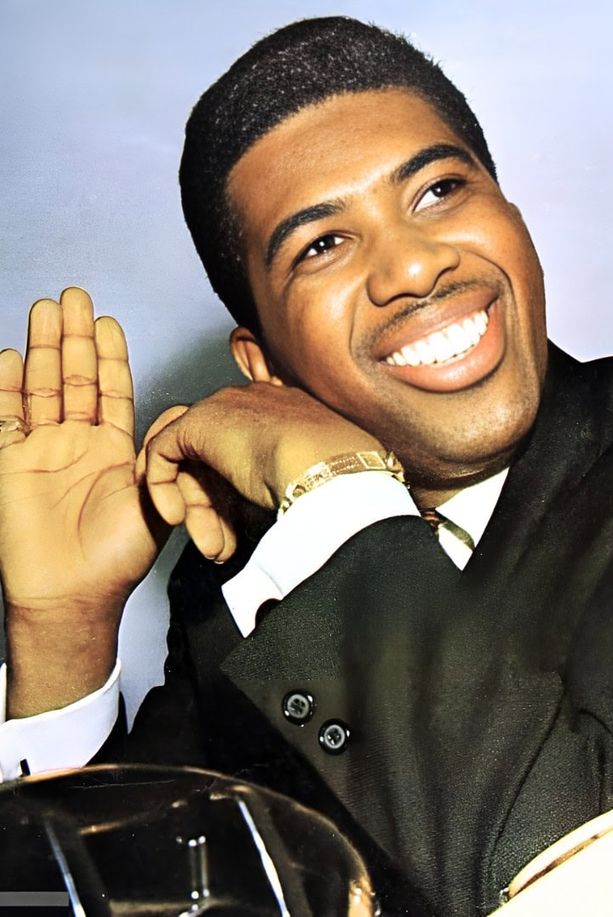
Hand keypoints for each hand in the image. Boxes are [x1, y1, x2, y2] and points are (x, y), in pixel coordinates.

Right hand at [0, 288, 167, 714]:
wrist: (77, 592)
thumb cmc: (119, 554)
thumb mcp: (154, 500)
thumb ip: (160, 461)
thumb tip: (174, 426)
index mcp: (113, 448)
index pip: (111, 390)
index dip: (109, 356)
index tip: (108, 320)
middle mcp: (78, 442)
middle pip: (74, 378)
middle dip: (74, 337)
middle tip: (74, 296)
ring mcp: (42, 450)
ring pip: (41, 388)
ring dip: (42, 349)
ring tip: (44, 309)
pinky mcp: (11, 463)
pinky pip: (5, 418)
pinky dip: (4, 388)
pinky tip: (8, 357)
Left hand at [137, 382, 383, 561]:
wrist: (328, 467)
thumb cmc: (336, 481)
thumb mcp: (313, 480)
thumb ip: (289, 483)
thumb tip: (280, 510)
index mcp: (285, 411)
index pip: (249, 449)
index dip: (240, 496)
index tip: (245, 531)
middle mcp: (252, 404)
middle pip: (217, 458)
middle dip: (216, 508)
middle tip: (221, 549)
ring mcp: (224, 408)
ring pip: (192, 461)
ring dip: (196, 508)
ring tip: (209, 545)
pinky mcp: (196, 423)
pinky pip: (163, 452)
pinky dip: (164, 488)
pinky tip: (178, 518)